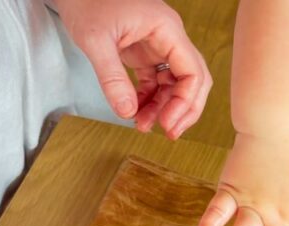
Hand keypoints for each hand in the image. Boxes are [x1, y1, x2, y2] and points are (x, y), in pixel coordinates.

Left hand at [54, 0, 211, 138]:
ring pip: (174, 83)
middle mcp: (168, 38)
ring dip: (163, 107)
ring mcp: (157, 45)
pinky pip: (155, 80)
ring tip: (143, 125)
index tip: (168, 124)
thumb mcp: (95, 39)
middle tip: (168, 132)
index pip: (193, 72)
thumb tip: (127, 112)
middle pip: (192, 80)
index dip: (185, 103)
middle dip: (182, 109)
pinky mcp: (143, 51)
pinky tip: (136, 111)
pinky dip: (149, 98)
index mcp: (167, 30)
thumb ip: (112, 78)